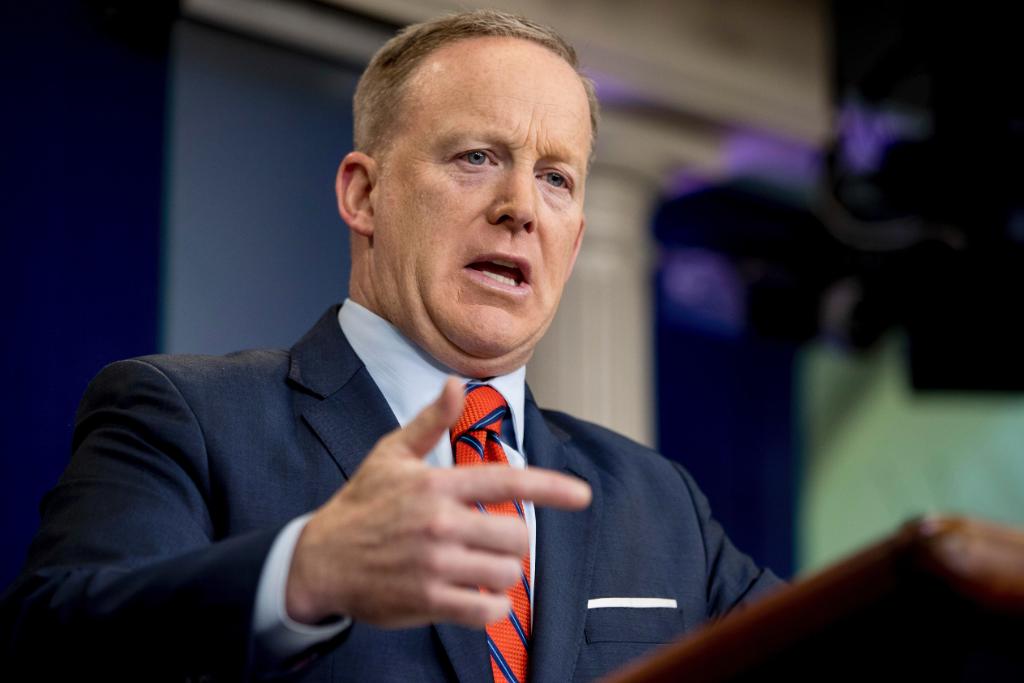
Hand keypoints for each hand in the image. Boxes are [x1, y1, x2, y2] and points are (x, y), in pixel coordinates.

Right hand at [285, 377, 591, 627]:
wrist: (319, 561)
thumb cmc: (361, 504)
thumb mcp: (391, 454)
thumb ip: (430, 422)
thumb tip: (456, 384)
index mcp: (437, 484)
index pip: (507, 481)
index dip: (551, 488)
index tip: (582, 496)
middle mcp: (440, 523)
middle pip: (516, 534)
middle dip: (512, 539)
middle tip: (489, 539)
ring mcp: (435, 564)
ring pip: (506, 572)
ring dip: (500, 572)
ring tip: (477, 566)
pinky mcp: (428, 600)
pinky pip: (486, 610)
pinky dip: (490, 606)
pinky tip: (476, 596)